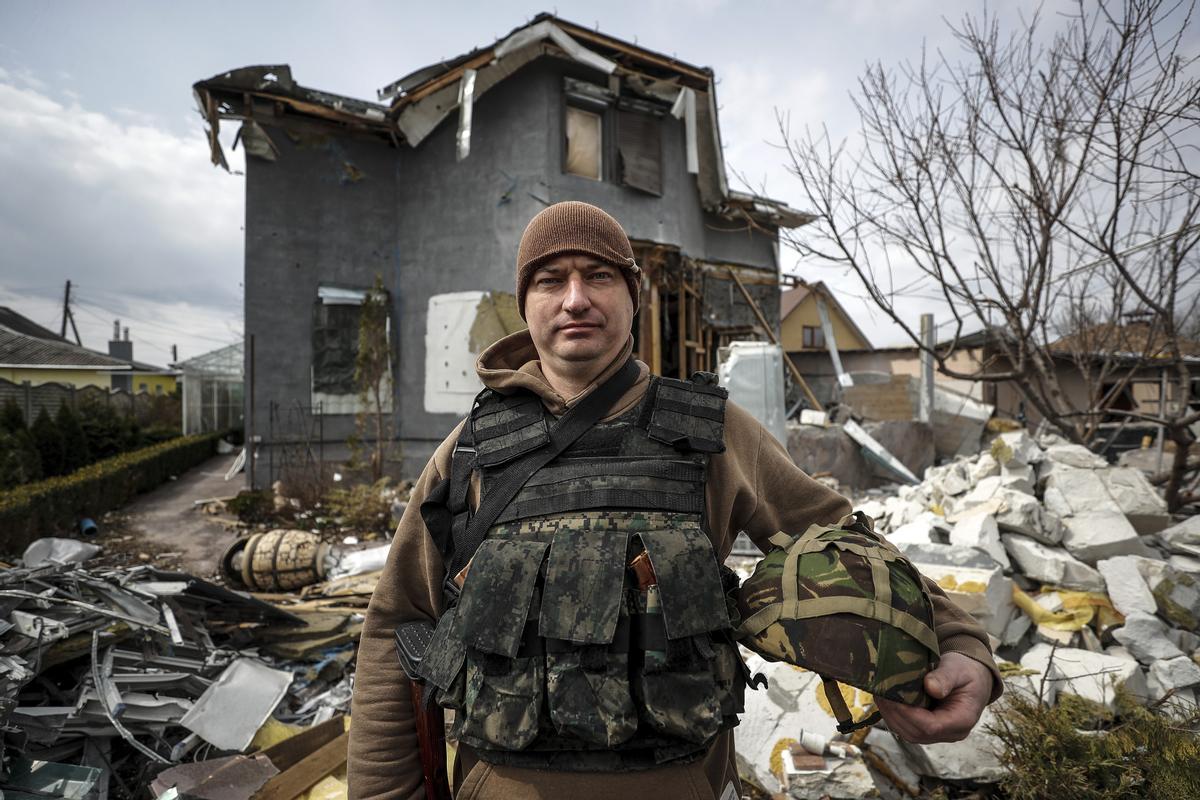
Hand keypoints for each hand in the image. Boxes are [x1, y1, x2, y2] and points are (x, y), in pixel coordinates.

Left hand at [875, 652, 992, 743]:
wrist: (973, 676)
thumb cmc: (966, 671)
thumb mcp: (958, 669)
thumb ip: (945, 678)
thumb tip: (930, 687)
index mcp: (963, 719)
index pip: (932, 727)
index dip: (909, 714)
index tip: (892, 697)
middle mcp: (952, 732)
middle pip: (917, 733)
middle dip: (895, 714)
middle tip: (879, 693)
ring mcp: (940, 733)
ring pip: (909, 733)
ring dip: (891, 716)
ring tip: (879, 694)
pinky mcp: (929, 728)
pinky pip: (908, 728)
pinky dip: (894, 715)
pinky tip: (885, 699)